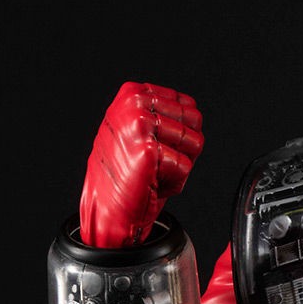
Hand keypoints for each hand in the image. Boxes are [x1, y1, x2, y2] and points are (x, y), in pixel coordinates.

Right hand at [79, 82, 203, 247]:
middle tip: (157, 162)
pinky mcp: (148, 149)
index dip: (182, 132)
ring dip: (179, 165)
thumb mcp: (137, 130)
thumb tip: (192, 108)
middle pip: (195, 121)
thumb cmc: (126, 174)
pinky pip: (186, 165)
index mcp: (132, 93)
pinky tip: (151, 184)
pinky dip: (174, 182)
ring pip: (195, 142)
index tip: (157, 146)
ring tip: (152, 172)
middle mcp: (134, 104)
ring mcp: (139, 125)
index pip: (189, 105)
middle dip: (184, 148)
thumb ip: (161, 113)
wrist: (107, 210)